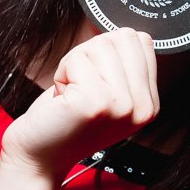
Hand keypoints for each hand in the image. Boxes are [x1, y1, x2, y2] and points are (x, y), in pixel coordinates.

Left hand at [2, 27, 158, 180]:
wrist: (39, 156)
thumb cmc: (65, 119)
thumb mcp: (109, 94)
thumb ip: (124, 67)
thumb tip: (128, 33)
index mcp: (149, 103)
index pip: (141, 41)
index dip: (108, 52)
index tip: (94, 81)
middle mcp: (142, 107)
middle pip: (122, 38)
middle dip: (91, 54)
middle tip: (79, 87)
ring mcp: (121, 105)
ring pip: (99, 45)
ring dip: (74, 64)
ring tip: (71, 94)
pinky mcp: (95, 102)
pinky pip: (76, 58)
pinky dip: (61, 73)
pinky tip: (62, 99)